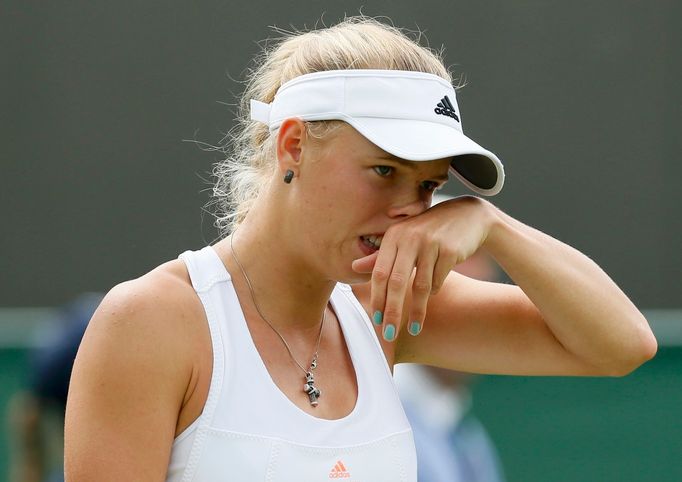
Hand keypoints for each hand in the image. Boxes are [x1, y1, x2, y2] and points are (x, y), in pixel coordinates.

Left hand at [351, 195, 495, 340]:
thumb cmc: (429, 230)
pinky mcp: (451, 250)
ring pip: (420, 286)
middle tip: (389, 334)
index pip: (379, 272)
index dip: (377, 297)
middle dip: (392, 311)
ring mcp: (431, 243)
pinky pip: (439, 280)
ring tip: (414, 328)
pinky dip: (434, 290)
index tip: (377, 319)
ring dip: (417, 311)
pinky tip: (433, 292)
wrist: (467, 215)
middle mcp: (410, 237)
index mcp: (394, 235)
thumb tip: (353, 267)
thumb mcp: (403, 238)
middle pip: (397, 282)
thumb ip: (380, 255)